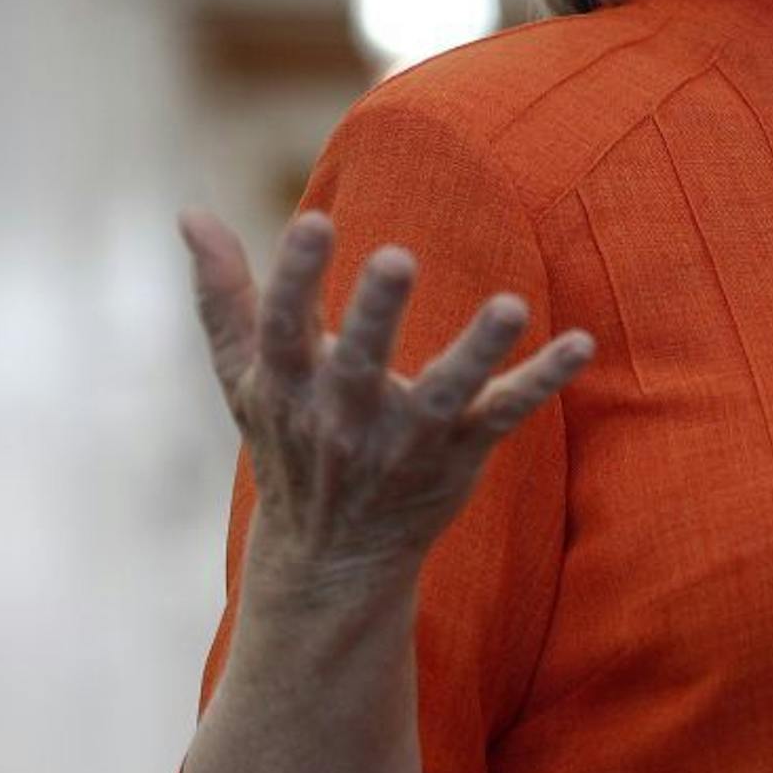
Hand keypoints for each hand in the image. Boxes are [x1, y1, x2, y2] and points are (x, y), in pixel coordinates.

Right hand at [181, 207, 595, 602]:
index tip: (313, 221)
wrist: (329, 560)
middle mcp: (343, 416)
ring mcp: (404, 439)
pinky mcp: (459, 453)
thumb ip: (224, 295)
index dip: (293, 277)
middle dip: (375, 312)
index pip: (283, 328)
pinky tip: (582, 341)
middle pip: (357, 361)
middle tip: (398, 256)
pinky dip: (543, 380)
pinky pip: (505, 414)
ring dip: (476, 350)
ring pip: (442, 392)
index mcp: (287, 386)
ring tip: (512, 304)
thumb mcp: (245, 377)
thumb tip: (190, 212)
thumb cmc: (288, 442)